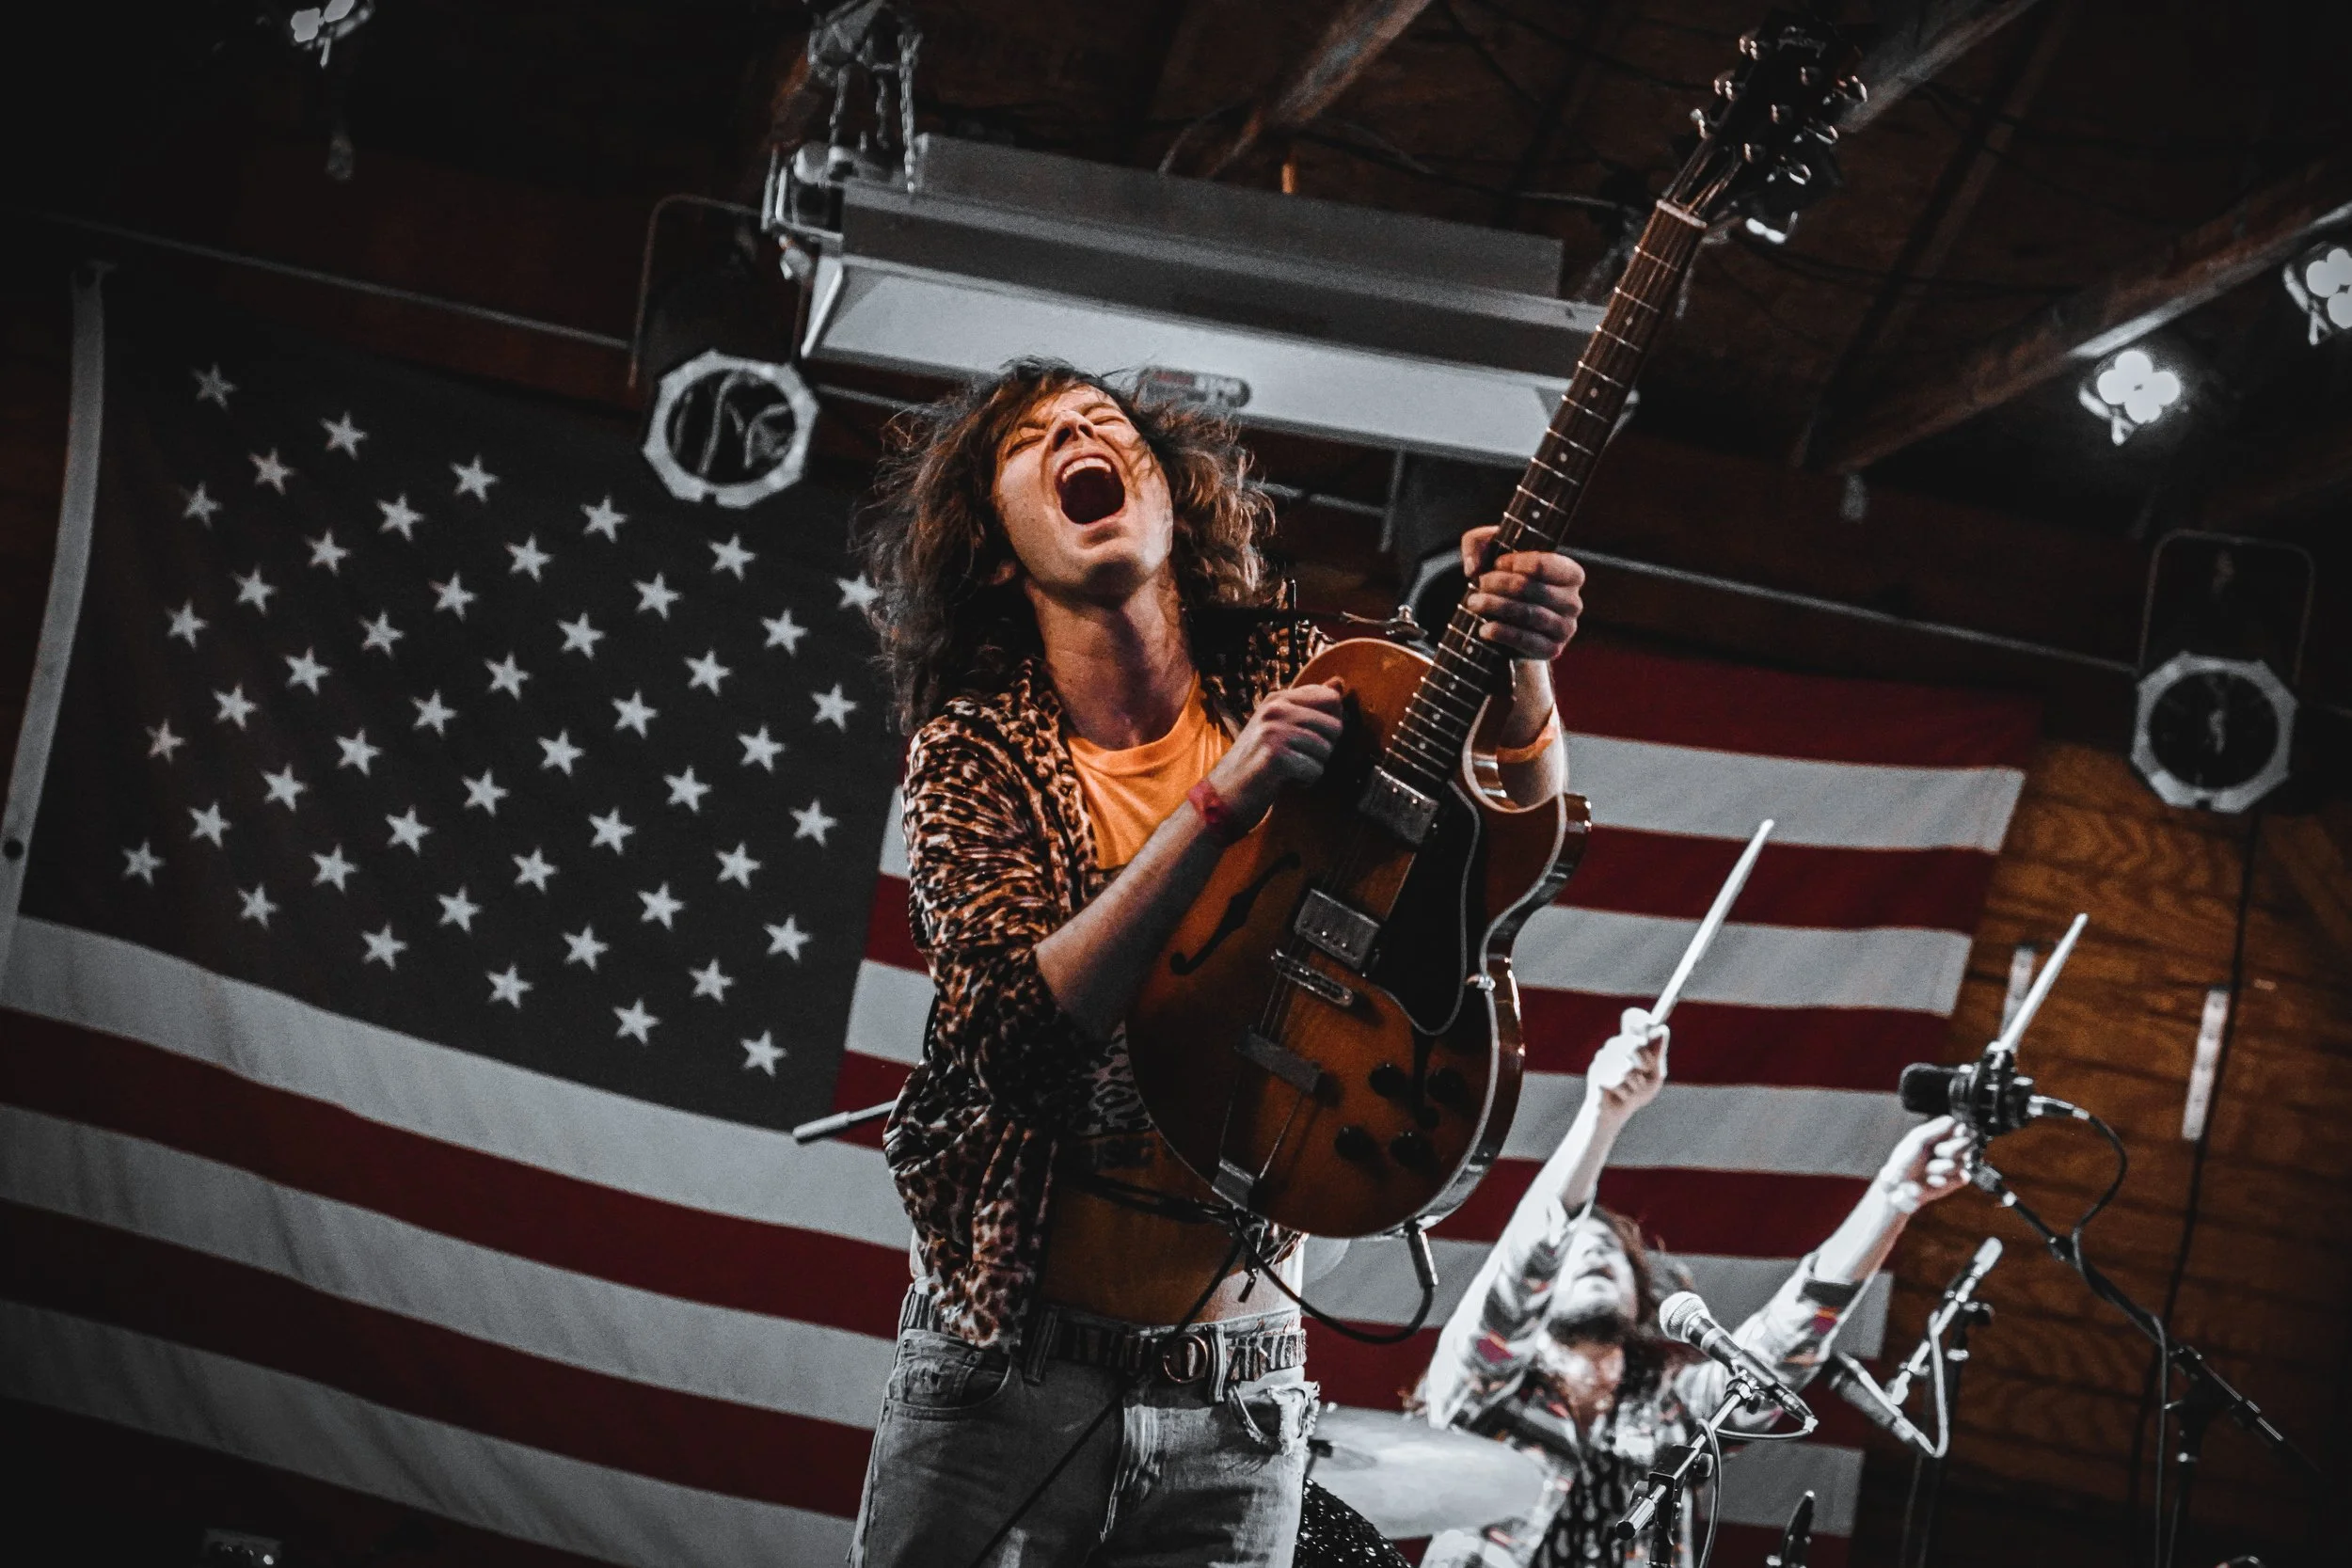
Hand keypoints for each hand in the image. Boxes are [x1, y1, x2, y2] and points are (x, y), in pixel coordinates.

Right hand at [1204, 680, 1346, 823]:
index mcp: (1277, 698)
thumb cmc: (1256, 762)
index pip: (1330, 697)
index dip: (1329, 725)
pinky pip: (1316, 770)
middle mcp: (1275, 708)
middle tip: (1295, 758)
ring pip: (1327, 750)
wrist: (1223, 794)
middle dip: (1323, 749)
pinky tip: (1283, 780)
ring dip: (1312, 767)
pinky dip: (1305, 782)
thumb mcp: (1280, 726)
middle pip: (1335, 725)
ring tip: (1287, 770)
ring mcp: (1274, 730)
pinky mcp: (1276, 755)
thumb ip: (1309, 705)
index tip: (1305, 739)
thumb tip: (1339, 683)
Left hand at [1458, 526, 1585, 660]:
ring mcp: (1565, 628)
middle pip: (1532, 588)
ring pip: (1529, 614)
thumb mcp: (1491, 551)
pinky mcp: (1552, 650)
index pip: (1543, 564)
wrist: (1510, 621)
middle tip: (1480, 584)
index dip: (1514, 563)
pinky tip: (1484, 629)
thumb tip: (1473, 568)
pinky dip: (1503, 634)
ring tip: (1474, 602)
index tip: (1495, 564)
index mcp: (1571, 574)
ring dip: (1496, 607)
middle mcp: (1573, 601)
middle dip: (1500, 584)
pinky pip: (1527, 641)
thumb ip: (1477, 543)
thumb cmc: (1505, 578)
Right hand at [1587, 1006, 1667, 1120]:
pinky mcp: (1596, 1074)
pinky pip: (1618, 1082)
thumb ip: (1657, 1054)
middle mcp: (1614, 1046)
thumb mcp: (1654, 1074)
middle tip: (1644, 1071)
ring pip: (1627, 1067)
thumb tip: (1662, 1029)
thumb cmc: (1637, 1092)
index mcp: (1629, 1042)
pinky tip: (1621, 1096)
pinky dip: (1626, 1093)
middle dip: (1645, 1061)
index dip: (1641, 1019)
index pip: (1633, 1019)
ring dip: (1636, 1084)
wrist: (1616, 1114)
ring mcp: (1603, 1059)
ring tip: (1631, 1089)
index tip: (1652, 1023)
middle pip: (1633, 1042)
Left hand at [1877, 1116, 1972, 1212]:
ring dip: (1940, 1167)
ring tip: (1926, 1170)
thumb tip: (1952, 1120)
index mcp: (1941, 1137)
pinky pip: (1960, 1178)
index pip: (1961, 1129)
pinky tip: (1932, 1181)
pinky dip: (1944, 1180)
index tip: (1959, 1131)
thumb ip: (1935, 1130)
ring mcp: (1955, 1165)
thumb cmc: (1905, 1160)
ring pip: (1961, 1162)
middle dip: (1950, 1149)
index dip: (1962, 1130)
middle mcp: (1951, 1149)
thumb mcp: (1917, 1140)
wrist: (1901, 1185)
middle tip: (1934, 1153)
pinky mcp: (1956, 1181)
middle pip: (1966, 1144)